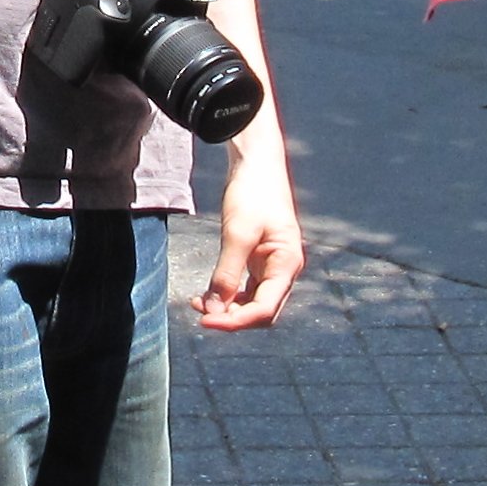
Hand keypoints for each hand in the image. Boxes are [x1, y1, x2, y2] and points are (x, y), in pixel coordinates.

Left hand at [194, 154, 301, 330]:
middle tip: (200, 314)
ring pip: (253, 303)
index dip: (235, 322)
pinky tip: (207, 294)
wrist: (256, 163)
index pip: (264, 310)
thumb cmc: (252, 193)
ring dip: (228, 309)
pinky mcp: (259, 260)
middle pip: (262, 312)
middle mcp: (284, 270)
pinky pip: (246, 289)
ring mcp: (273, 266)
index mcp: (287, 264)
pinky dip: (227, 295)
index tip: (205, 322)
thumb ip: (227, 273)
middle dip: (232, 318)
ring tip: (199, 303)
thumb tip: (215, 310)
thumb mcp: (238, 233)